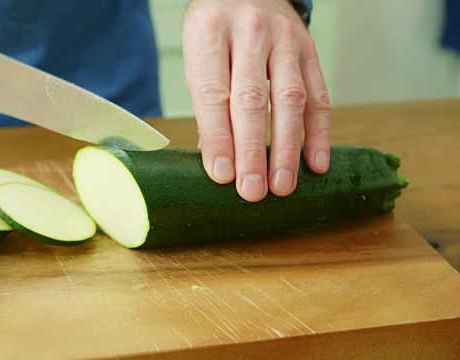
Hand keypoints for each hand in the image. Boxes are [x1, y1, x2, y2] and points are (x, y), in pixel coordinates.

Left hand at [183, 0, 330, 201]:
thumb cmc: (215, 33)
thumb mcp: (198, 58)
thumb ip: (209, 105)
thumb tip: (219, 162)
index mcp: (210, 34)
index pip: (214, 94)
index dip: (219, 138)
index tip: (222, 175)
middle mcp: (249, 33)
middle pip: (252, 100)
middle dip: (252, 151)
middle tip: (252, 191)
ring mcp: (285, 40)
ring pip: (290, 99)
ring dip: (287, 148)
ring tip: (282, 186)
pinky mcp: (310, 50)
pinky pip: (319, 94)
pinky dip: (319, 132)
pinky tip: (316, 163)